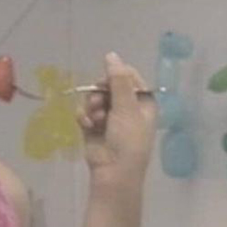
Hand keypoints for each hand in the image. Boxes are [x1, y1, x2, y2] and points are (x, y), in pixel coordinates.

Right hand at [78, 52, 156, 198]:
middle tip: (98, 101)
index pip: (129, 77)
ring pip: (95, 98)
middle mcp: (127, 107)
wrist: (113, 172)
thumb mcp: (126, 107)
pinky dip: (85, 118)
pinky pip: (85, 113)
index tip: (107, 79)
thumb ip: (118, 80)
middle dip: (100, 92)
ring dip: (92, 106)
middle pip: (109, 86)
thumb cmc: (128, 139)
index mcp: (142, 101)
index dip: (116, 75)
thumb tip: (111, 54)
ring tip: (95, 118)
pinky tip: (87, 125)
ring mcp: (109, 118)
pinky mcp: (93, 128)